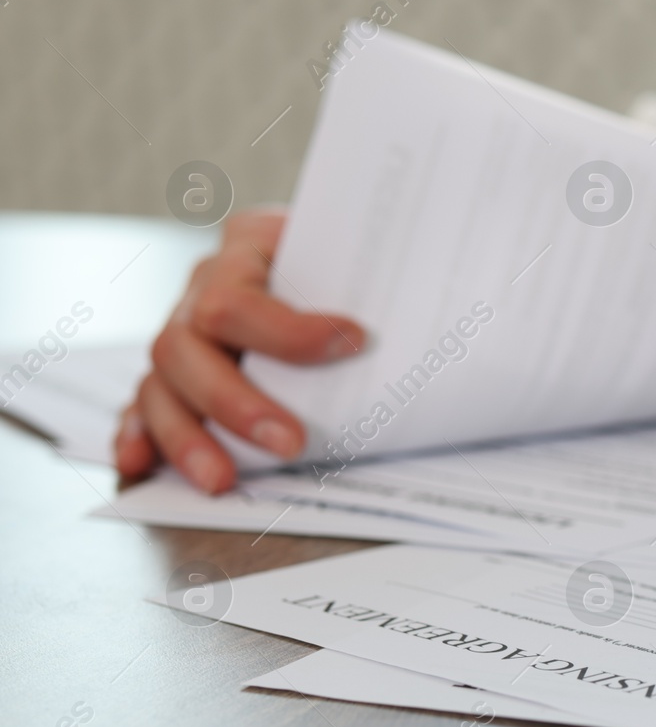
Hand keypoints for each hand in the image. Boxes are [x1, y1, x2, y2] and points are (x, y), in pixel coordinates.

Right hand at [115, 210, 365, 492]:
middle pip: (185, 346)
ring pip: (159, 385)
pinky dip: (140, 436)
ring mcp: (183, 331)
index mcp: (247, 246)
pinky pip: (141, 406)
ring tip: (224, 480)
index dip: (288, 332)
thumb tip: (444, 316)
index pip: (239, 297)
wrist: (336, 249)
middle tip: (290, 443)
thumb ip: (382, 279)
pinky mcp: (172, 374)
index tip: (352, 346)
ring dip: (188, 437)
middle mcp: (202, 286)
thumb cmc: (351, 258)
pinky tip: (141, 464)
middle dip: (235, 403)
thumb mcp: (362, 252)